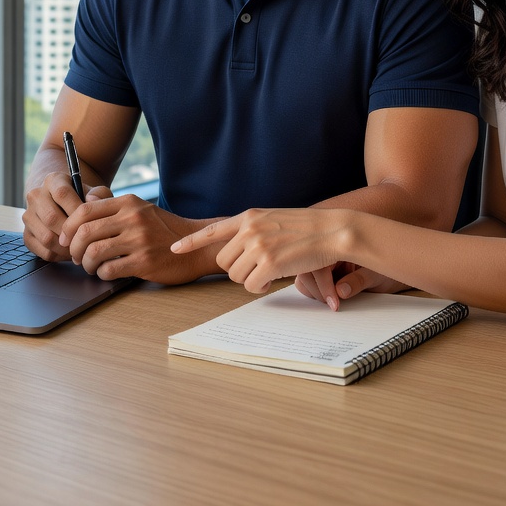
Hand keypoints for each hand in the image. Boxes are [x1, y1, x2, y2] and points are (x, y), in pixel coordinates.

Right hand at [22, 171, 112, 260]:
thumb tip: (92, 201)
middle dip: (71, 233)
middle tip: (86, 240)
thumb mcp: (94, 192)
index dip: (77, 210)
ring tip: (80, 247)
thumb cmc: (83, 199)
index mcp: (53, 180)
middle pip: (51, 218)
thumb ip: (99, 194)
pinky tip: (70, 251)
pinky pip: (42, 251)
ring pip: (46, 237)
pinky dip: (59, 255)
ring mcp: (28, 215)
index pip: (62, 194)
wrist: (64, 205)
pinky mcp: (26, 234)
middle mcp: (36, 195)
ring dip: (66, 247)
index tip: (90, 221)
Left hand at [59, 195, 218, 283]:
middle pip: (84, 232)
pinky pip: (109, 270)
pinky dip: (102, 274)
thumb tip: (82, 202)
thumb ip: (113, 207)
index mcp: (128, 203)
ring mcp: (139, 240)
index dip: (68, 227)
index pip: (84, 210)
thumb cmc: (163, 230)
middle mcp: (132, 218)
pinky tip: (107, 272)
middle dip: (73, 249)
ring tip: (91, 266)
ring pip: (93, 252)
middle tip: (76, 257)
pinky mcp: (144, 261)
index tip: (65, 239)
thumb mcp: (140, 209)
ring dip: (86, 264)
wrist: (195, 246)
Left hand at [171, 208, 354, 295]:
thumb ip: (252, 228)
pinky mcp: (269, 264)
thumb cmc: (306, 227)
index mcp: (248, 217)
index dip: (191, 242)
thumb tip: (235, 248)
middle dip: (237, 270)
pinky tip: (273, 280)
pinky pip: (251, 286)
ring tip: (269, 271)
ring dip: (250, 280)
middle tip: (257, 268)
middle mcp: (249, 229)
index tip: (174, 249)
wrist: (331, 230)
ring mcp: (258, 246)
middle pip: (223, 262)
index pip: (212, 230)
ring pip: (236, 276)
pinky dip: (260, 288)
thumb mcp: (273, 218)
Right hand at [295, 262, 408, 308]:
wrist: (399, 274)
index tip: (333, 302)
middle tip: (332, 304)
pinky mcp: (326, 276)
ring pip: (305, 276)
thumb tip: (341, 291)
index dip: (323, 283)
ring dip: (314, 291)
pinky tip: (331, 300)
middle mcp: (329, 252)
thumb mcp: (377, 275)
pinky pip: (312, 284)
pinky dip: (317, 294)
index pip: (318, 261)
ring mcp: (325, 263)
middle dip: (315, 288)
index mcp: (340, 243)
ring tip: (333, 302)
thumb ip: (359, 281)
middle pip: (306, 268)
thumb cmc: (389, 270)